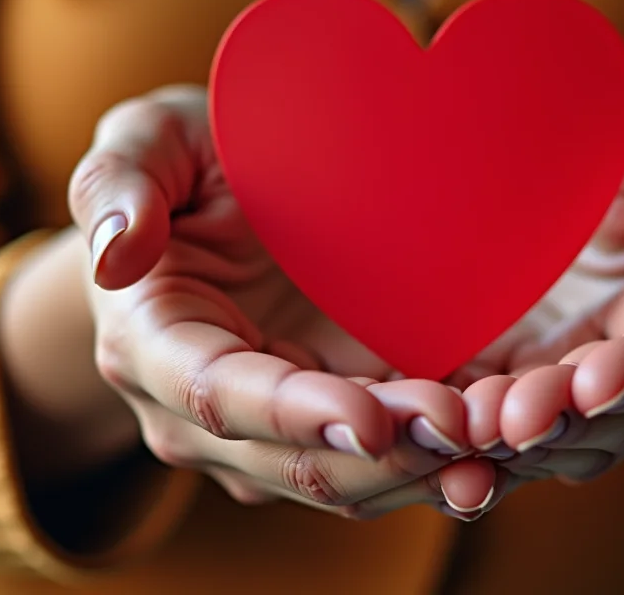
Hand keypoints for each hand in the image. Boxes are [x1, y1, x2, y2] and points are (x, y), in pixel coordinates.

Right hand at [69, 85, 496, 519]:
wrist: (211, 212)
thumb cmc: (179, 167)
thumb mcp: (144, 142)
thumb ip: (119, 183)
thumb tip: (117, 251)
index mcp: (152, 345)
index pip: (218, 396)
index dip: (292, 414)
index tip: (367, 416)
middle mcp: (204, 416)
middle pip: (296, 460)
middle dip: (383, 454)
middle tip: (465, 426)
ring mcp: (273, 432)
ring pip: (351, 480)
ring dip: (424, 471)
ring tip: (501, 442)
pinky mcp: (335, 425)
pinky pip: (390, 462)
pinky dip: (445, 462)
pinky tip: (507, 446)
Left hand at [448, 61, 623, 512]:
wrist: (594, 169)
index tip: (599, 381)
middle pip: (617, 416)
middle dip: (564, 422)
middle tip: (510, 421)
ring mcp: (580, 385)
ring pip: (559, 441)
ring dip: (513, 448)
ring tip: (463, 432)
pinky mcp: (518, 386)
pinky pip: (502, 439)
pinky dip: (473, 454)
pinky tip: (434, 457)